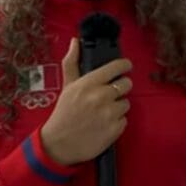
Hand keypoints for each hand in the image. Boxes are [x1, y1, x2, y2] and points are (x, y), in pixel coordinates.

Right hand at [40, 38, 131, 165]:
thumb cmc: (63, 113)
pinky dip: (117, 122)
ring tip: (103, 112)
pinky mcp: (115, 129)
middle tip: (110, 94)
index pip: (116, 67)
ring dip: (118, 107)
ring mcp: (109, 114)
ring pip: (126, 103)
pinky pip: (124, 120)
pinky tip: (104, 124)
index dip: (124, 65)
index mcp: (89, 83)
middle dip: (121, 88)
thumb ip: (72, 62)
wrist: (59, 144)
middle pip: (127, 84)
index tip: (126, 66)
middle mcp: (101, 96)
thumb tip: (75, 42)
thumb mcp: (67, 86)